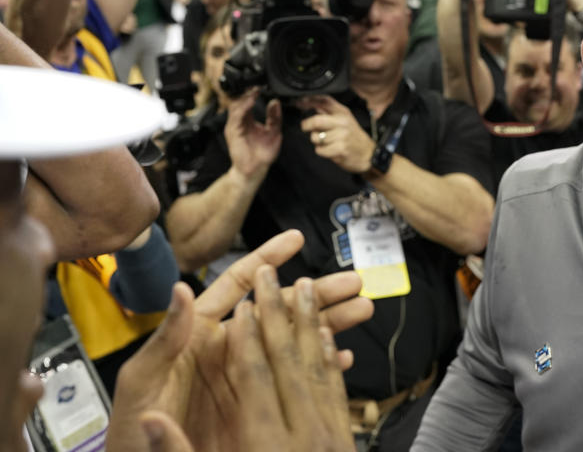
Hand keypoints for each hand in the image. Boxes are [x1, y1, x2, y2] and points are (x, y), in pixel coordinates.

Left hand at [106, 230, 372, 451]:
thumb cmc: (131, 432)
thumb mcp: (142, 383)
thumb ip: (166, 338)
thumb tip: (181, 288)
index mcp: (199, 336)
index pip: (237, 287)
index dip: (267, 260)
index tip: (295, 240)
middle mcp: (227, 351)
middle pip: (281, 312)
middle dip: (318, 294)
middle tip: (352, 283)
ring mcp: (245, 379)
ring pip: (295, 341)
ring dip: (328, 325)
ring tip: (362, 310)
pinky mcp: (258, 408)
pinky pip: (295, 382)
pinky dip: (320, 369)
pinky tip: (341, 358)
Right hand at [225, 88, 282, 180]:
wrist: (256, 169)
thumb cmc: (263, 153)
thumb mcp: (273, 132)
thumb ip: (274, 117)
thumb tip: (275, 102)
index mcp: (247, 119)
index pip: (246, 101)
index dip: (252, 92)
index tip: (261, 84)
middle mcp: (239, 121)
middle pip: (238, 100)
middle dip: (246, 91)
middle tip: (257, 83)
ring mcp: (234, 126)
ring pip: (235, 106)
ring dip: (245, 97)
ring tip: (255, 90)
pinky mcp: (233, 132)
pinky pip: (236, 116)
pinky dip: (243, 108)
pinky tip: (251, 102)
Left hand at [298, 95, 375, 173]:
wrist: (368, 154)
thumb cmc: (353, 136)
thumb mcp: (344, 119)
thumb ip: (328, 110)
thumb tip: (309, 102)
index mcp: (343, 112)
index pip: (324, 101)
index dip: (308, 100)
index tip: (298, 103)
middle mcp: (343, 122)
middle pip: (316, 121)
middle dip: (307, 125)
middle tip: (306, 127)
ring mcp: (342, 136)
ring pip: (316, 137)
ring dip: (316, 141)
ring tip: (326, 142)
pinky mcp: (340, 149)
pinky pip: (320, 150)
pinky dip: (322, 151)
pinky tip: (330, 150)